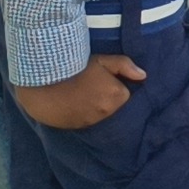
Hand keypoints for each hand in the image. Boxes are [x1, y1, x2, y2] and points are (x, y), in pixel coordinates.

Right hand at [14, 56, 145, 129]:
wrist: (45, 84)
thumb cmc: (76, 69)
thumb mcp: (102, 61)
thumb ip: (125, 66)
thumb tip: (143, 76)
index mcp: (117, 96)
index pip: (124, 93)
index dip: (114, 85)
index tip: (103, 79)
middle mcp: (108, 112)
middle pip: (113, 105)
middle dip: (106, 97)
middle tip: (90, 87)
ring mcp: (93, 122)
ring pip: (101, 114)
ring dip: (95, 107)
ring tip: (81, 96)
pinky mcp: (79, 128)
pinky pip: (87, 121)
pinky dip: (84, 115)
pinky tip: (74, 105)